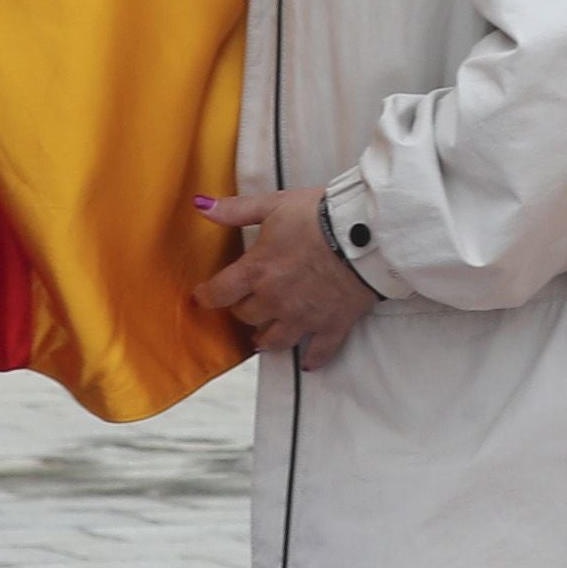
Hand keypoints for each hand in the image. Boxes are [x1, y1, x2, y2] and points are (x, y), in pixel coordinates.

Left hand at [191, 185, 379, 369]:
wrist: (365, 233)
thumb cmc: (319, 214)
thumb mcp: (274, 205)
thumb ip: (235, 210)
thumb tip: (201, 205)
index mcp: (257, 271)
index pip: (218, 293)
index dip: (207, 296)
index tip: (204, 296)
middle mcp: (275, 300)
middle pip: (246, 316)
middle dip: (243, 310)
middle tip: (246, 304)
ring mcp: (303, 317)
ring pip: (274, 341)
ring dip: (266, 340)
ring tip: (263, 338)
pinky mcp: (332, 325)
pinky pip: (319, 352)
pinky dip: (312, 358)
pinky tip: (307, 362)